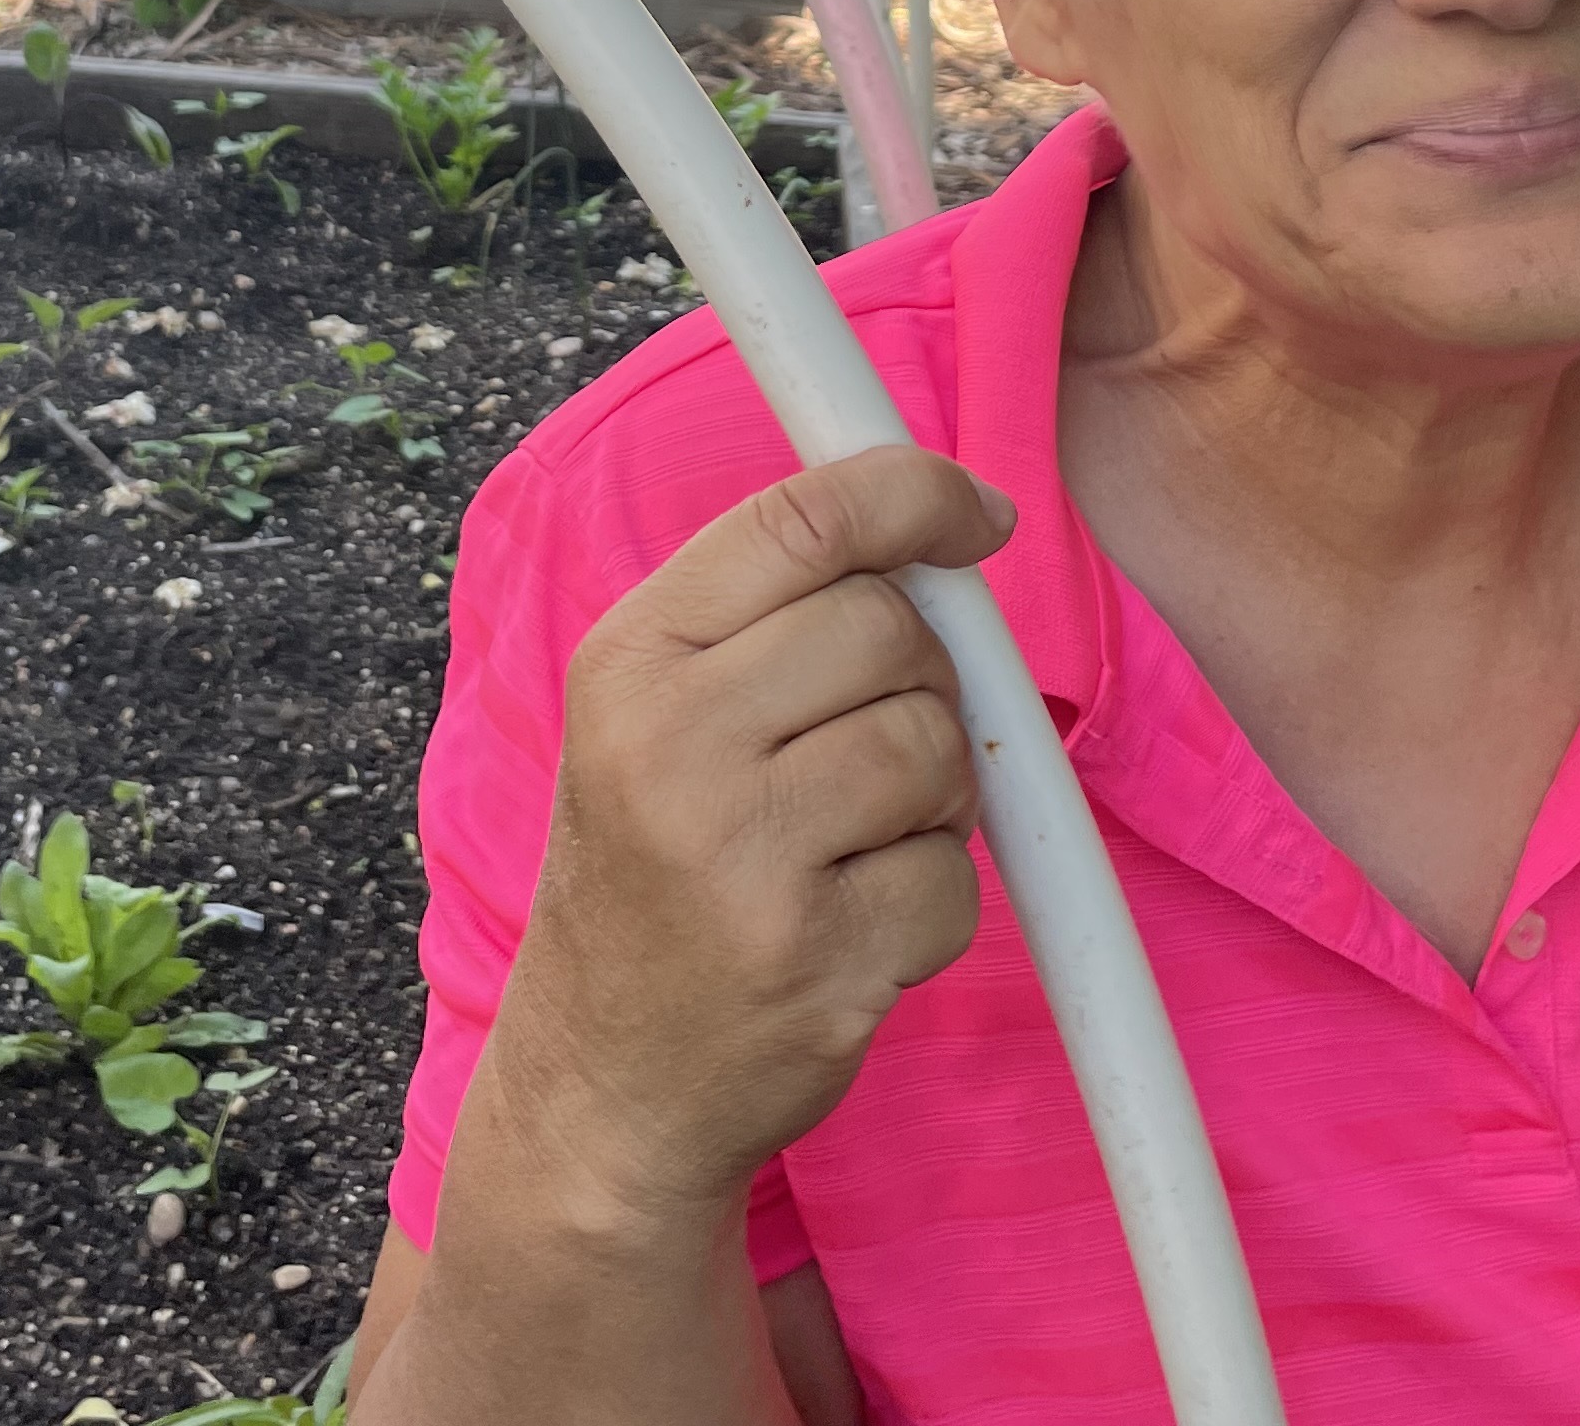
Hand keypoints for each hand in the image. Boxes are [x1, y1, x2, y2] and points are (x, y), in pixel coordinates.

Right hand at [482, 447, 1014, 1232]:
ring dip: (930, 795)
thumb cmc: (650, 873)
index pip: (799, 520)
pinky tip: (851, 928)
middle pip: (889, 628)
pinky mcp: (818, 959)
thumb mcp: (649, 717)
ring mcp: (743, 856)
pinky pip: (954, 877)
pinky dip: (930, 900)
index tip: (978, 511)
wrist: (601, 1085)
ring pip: (933, 746)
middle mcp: (671, 746)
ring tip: (850, 843)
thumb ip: (766, 616)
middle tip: (867, 742)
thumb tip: (932, 523)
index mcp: (628, 663)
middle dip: (918, 676)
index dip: (914, 494)